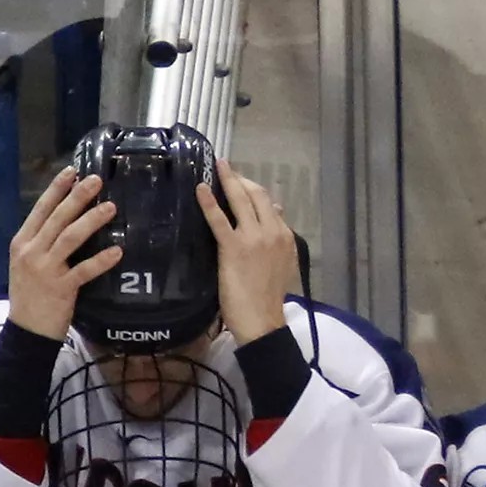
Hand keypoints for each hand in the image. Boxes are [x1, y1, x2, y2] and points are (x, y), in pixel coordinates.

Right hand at [7, 168, 119, 340]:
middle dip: (77, 197)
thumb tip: (66, 217)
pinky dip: (101, 260)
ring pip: (70, 239)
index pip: (40, 210)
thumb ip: (42, 241)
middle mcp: (31, 252)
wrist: (26, 329)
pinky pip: (84, 271)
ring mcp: (45, 270)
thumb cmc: (31, 293)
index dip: (56, 189)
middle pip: (57, 218)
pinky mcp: (61, 288)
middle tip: (96, 180)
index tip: (72, 171)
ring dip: (91, 221)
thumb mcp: (28, 262)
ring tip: (111, 207)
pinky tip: (118, 251)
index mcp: (22, 242)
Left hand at [198, 160, 300, 343]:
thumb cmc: (269, 296)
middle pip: (257, 196)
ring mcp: (253, 238)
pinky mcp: (233, 248)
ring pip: (241, 200)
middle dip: (241, 179)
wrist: (262, 319)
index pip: (269, 205)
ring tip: (217, 167)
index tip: (242, 182)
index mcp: (285, 237)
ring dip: (228, 180)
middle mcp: (272, 232)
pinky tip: (200, 189)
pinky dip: (209, 202)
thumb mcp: (283, 263)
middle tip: (226, 169)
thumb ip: (278, 238)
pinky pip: (219, 219)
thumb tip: (276, 211)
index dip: (254, 190)